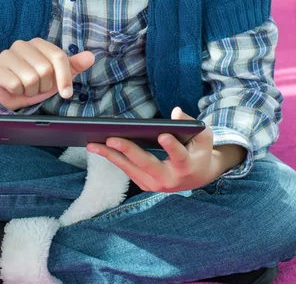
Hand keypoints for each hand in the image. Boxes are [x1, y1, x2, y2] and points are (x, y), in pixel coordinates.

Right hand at [0, 38, 94, 109]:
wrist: (5, 92)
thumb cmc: (32, 81)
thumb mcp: (55, 76)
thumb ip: (73, 66)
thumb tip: (91, 56)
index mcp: (39, 43)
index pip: (59, 56)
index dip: (65, 77)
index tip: (66, 93)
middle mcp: (22, 45)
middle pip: (45, 69)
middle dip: (44, 86)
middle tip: (37, 86)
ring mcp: (7, 55)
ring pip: (31, 78)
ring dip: (32, 90)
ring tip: (26, 88)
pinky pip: (16, 85)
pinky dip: (18, 93)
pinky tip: (14, 89)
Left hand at [86, 107, 217, 192]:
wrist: (198, 176)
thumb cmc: (200, 151)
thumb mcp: (203, 136)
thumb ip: (191, 123)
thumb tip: (176, 112)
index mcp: (187, 166)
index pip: (179, 156)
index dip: (171, 146)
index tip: (163, 135)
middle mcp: (169, 179)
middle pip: (147, 164)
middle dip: (128, 150)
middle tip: (110, 138)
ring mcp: (155, 185)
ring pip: (130, 169)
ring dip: (110, 156)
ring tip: (92, 144)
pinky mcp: (144, 184)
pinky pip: (126, 170)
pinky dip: (112, 158)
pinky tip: (97, 147)